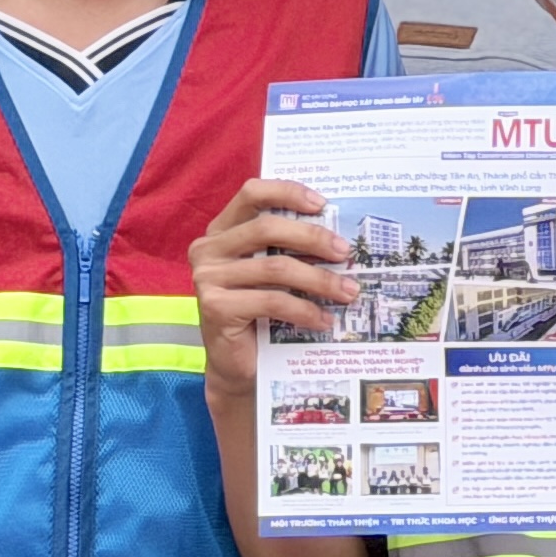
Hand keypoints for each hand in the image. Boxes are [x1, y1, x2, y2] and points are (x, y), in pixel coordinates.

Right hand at [192, 179, 354, 390]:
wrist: (238, 364)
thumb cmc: (261, 313)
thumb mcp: (274, 273)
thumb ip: (290, 249)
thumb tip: (339, 238)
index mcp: (221, 231)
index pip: (251, 194)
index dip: (287, 192)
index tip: (323, 205)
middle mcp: (208, 249)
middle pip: (267, 228)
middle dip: (313, 238)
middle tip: (345, 253)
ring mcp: (208, 278)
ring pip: (275, 267)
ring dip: (319, 280)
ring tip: (347, 292)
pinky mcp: (216, 307)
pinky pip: (272, 301)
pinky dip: (304, 310)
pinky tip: (324, 320)